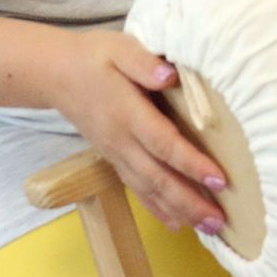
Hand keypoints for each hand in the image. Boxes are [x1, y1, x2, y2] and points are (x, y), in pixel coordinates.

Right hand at [45, 31, 227, 232]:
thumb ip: (144, 62)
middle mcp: (121, 141)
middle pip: (159, 177)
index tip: (219, 178)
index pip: (164, 144)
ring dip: (179, 210)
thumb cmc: (94, 57)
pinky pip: (137, 189)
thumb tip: (170, 75)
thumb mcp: (119, 48)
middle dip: (191, 201)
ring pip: (149, 189)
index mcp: (126, 114)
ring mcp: (116, 154)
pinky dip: (157, 208)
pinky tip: (176, 222)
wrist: (56, 74)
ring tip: (209, 228)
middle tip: (221, 221)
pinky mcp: (114, 159)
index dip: (191, 163)